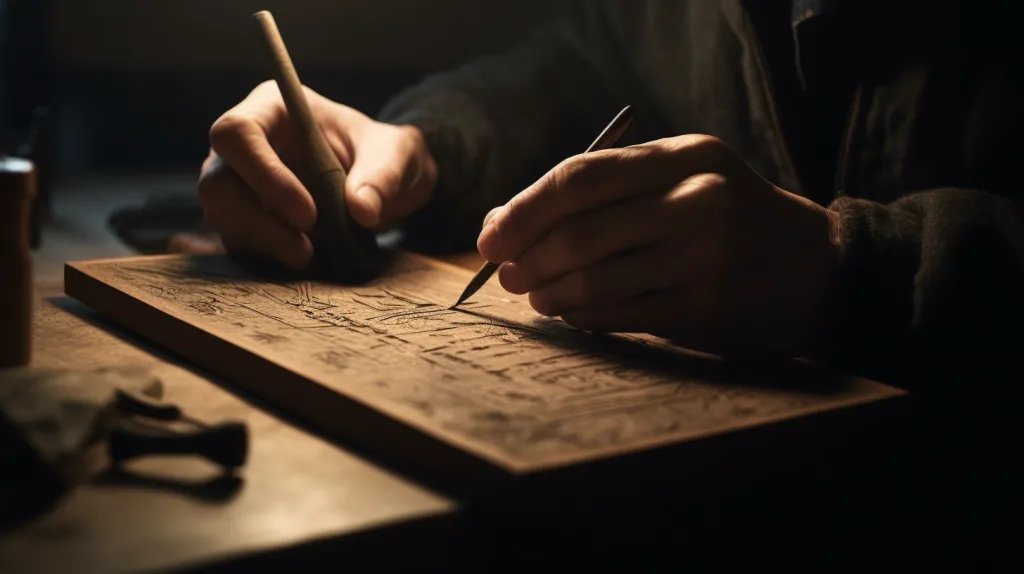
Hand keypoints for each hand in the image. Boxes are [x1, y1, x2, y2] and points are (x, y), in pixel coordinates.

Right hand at [197, 81, 436, 268]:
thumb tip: (362, 210)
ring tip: (312, 257)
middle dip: (259, 224)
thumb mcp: (397, 155)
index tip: (308, 214)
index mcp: (271, 109)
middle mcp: (243, 146)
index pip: (237, 134)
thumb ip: (384, 175)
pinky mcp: (243, 219)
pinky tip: (304, 259)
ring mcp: (236, 184)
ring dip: (264, 246)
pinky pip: (237, 243)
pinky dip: (267, 258)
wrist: (382, 185)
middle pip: (216, 184)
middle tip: (307, 252)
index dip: (264, 175)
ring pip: (221, 219)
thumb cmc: (383, 155)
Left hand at [476, 135, 842, 357]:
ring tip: (534, 295)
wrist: (812, 267)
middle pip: (581, 231)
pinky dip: (581, 315)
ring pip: (596, 278)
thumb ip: (600, 193)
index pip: (581, 177)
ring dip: (549, 293)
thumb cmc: (727, 217)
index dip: (525, 209)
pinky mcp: (704, 306)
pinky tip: (569, 312)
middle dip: (528, 257)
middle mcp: (697, 201)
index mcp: (685, 157)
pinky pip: (619, 313)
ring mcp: (704, 257)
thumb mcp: (678, 180)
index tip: (491, 237)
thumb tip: (500, 221)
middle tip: (506, 275)